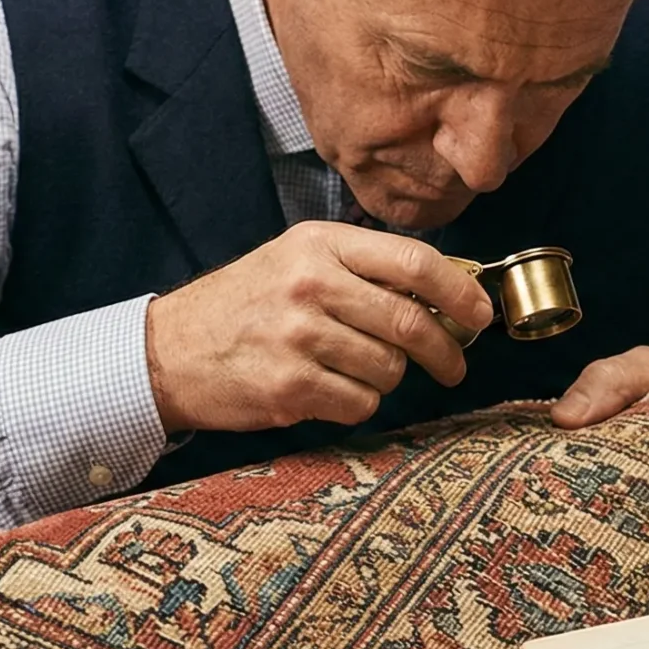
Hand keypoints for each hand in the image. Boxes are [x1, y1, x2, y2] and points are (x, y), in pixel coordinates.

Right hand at [145, 221, 495, 433]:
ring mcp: (299, 337)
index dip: (460, 291)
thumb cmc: (243, 305)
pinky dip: (358, 403)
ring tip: (357, 371)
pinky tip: (329, 391)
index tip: (480, 314)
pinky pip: (360, 403)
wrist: (168, 351)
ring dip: (388, 378)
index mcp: (319, 244)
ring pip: (389, 369)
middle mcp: (311, 284)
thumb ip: (361, 269)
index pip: (413, 261)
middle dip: (445, 350)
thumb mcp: (296, 260)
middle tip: (454, 366)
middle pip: (411, 321)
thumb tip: (444, 292)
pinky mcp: (289, 387)